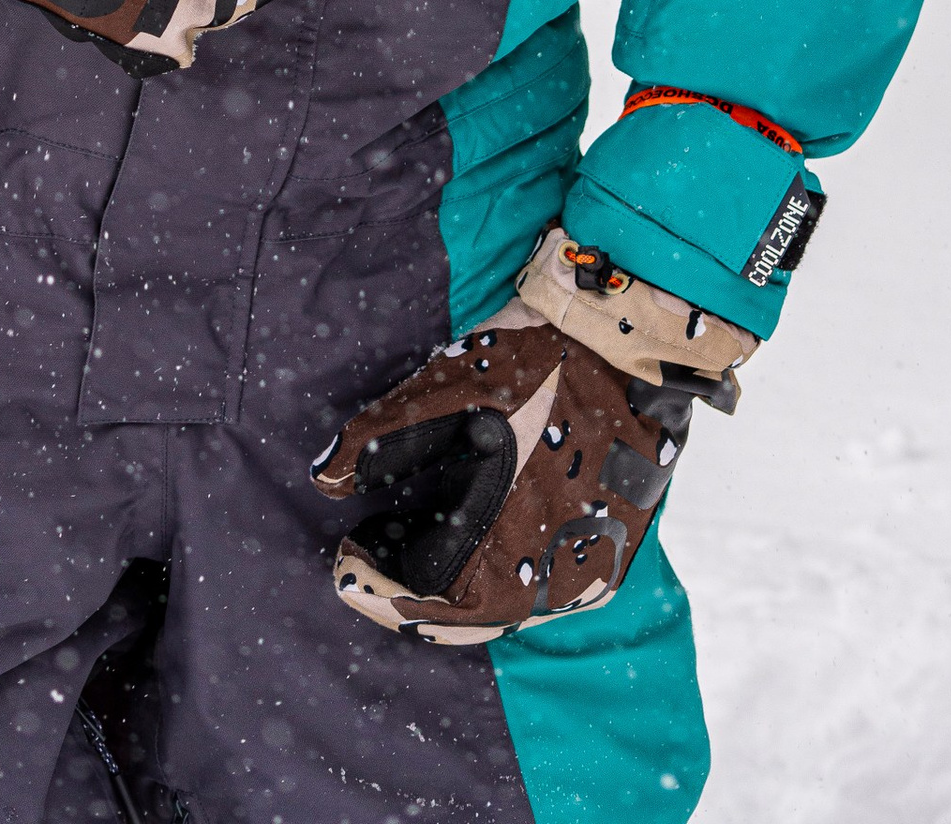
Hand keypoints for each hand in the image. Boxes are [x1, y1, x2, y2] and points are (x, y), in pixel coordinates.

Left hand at [311, 229, 754, 643]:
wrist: (626, 337)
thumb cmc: (533, 362)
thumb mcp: (443, 391)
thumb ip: (378, 442)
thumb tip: (325, 480)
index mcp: (513, 548)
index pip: (430, 605)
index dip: (378, 589)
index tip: (343, 563)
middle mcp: (557, 580)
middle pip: (465, 613)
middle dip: (408, 591)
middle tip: (367, 556)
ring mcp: (588, 571)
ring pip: (502, 603)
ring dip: (448, 584)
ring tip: (403, 541)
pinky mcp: (606, 548)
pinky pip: (539, 583)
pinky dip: (493, 570)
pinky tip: (461, 535)